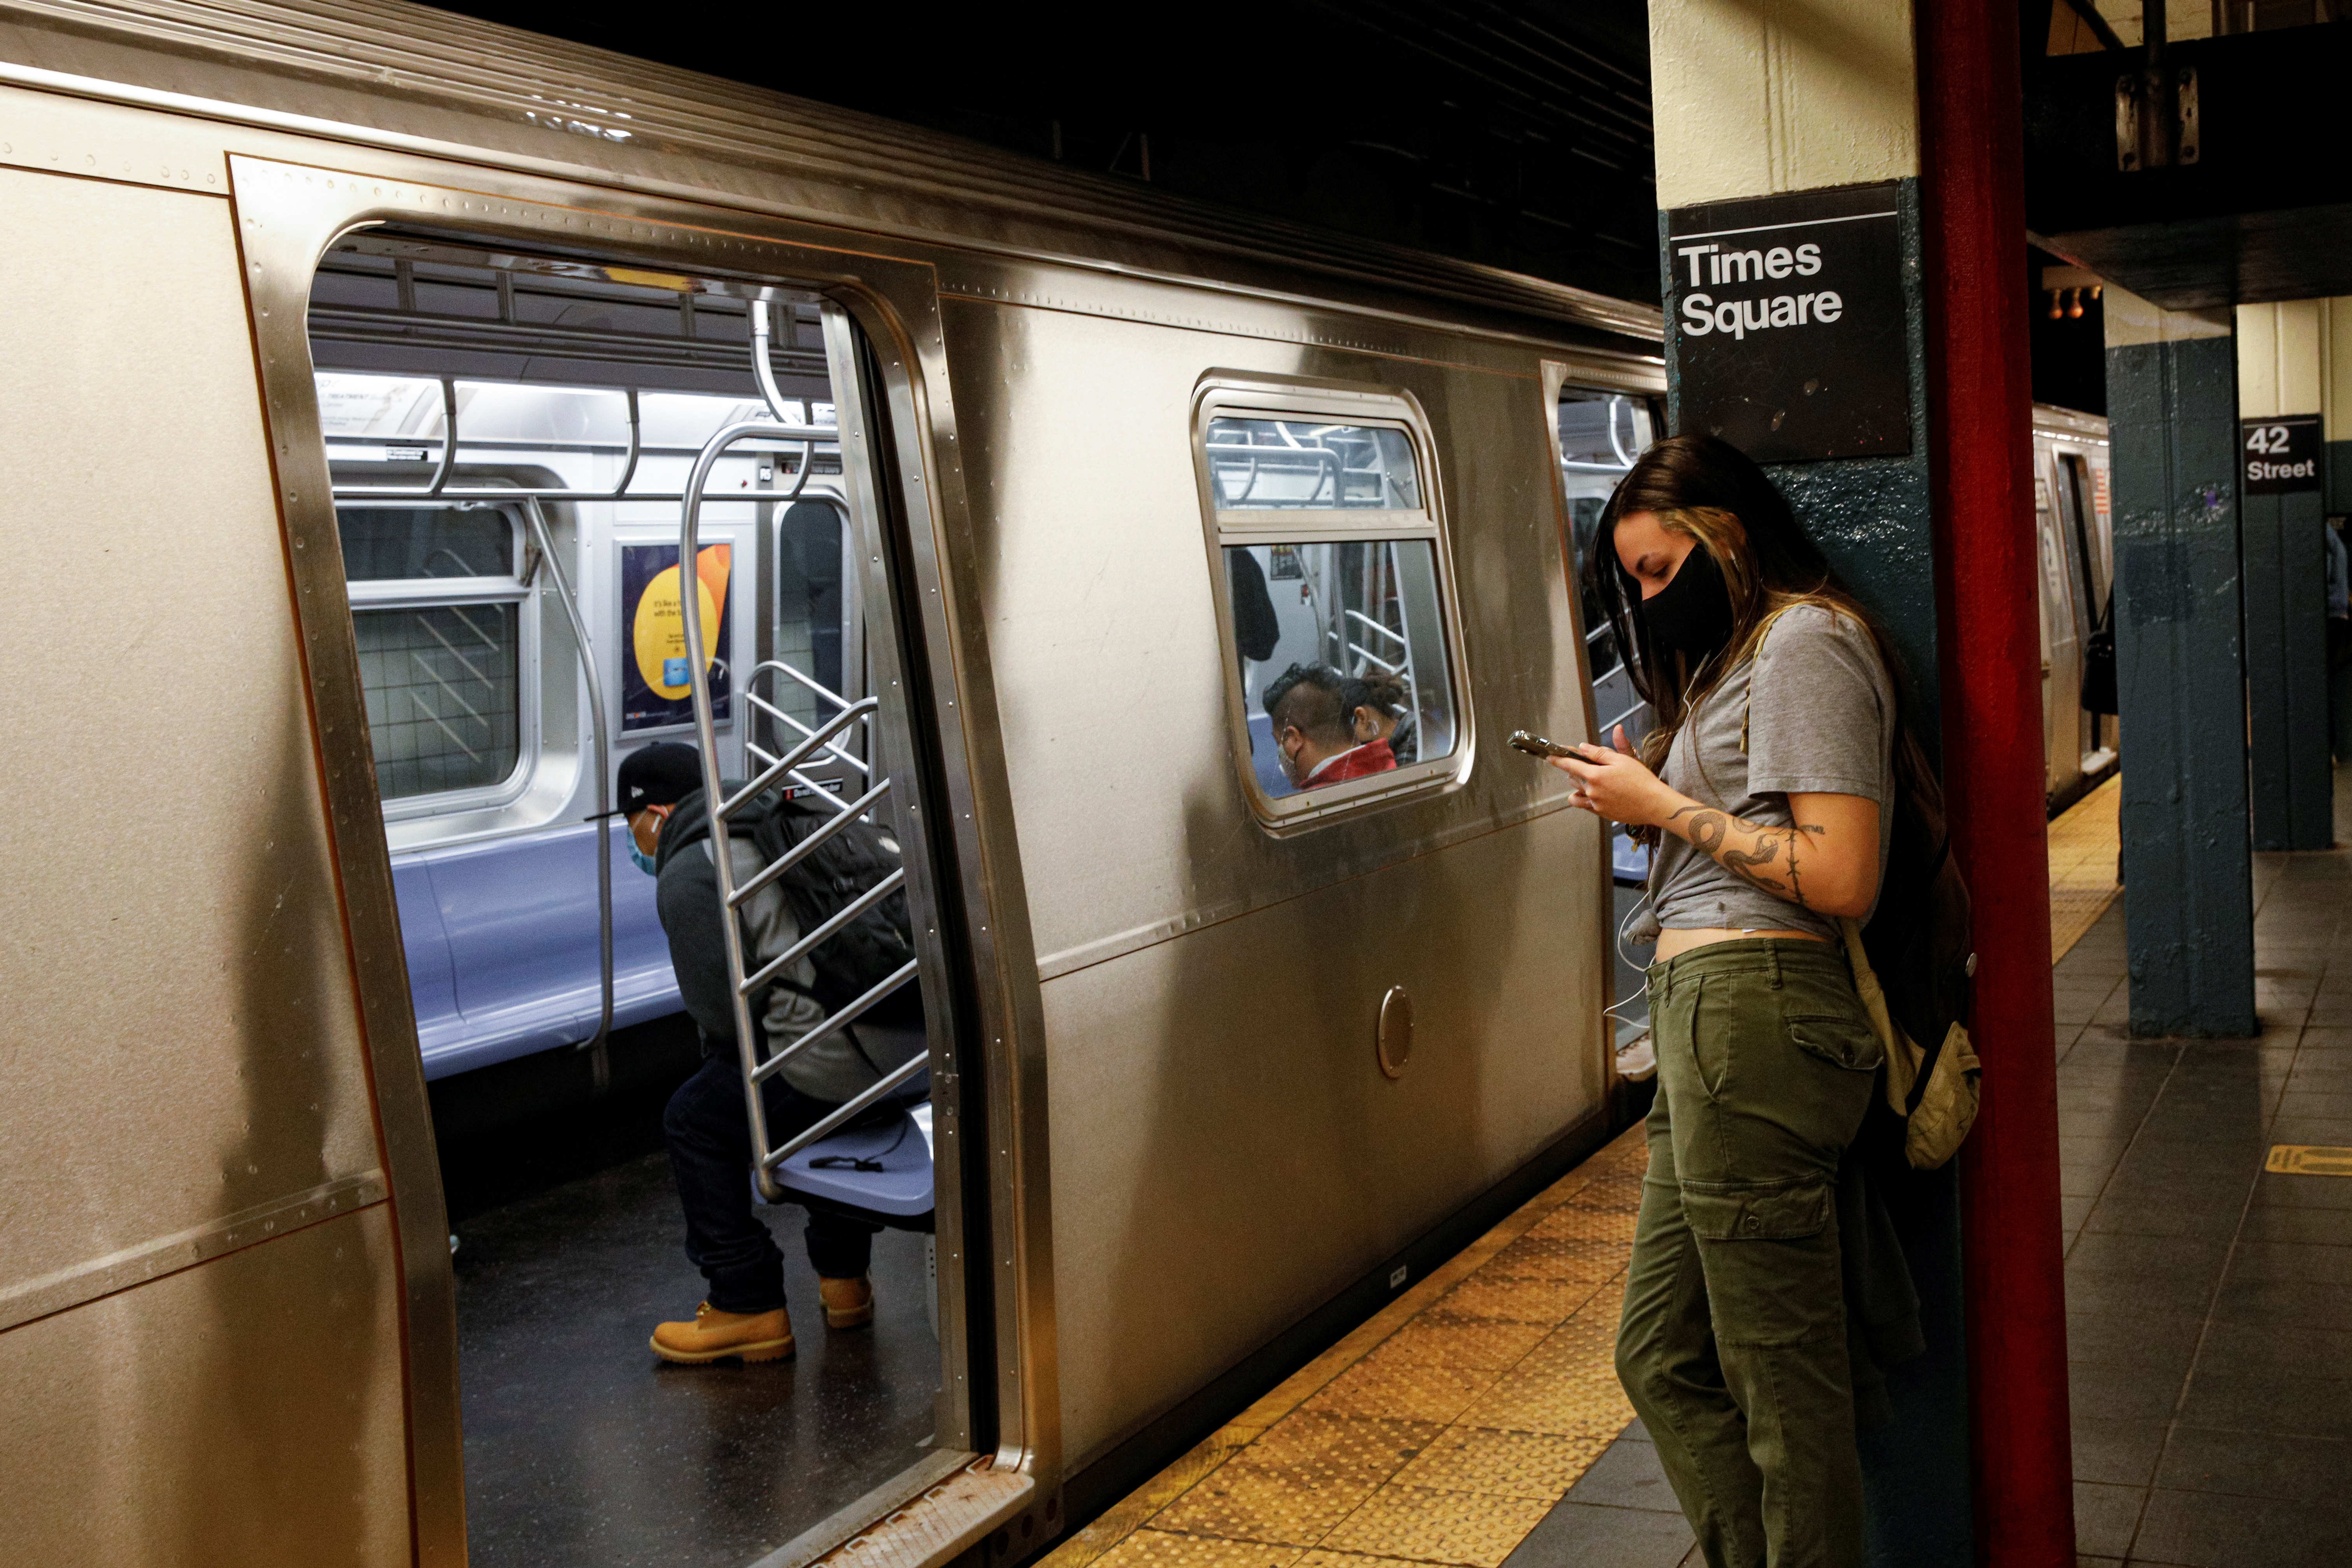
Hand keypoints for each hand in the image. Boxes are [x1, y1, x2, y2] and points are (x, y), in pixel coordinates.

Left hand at [1548, 725, 1675, 826]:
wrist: (1654, 804)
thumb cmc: (1641, 780)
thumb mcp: (1622, 759)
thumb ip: (1599, 753)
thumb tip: (1582, 747)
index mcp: (1595, 775)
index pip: (1570, 765)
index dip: (1558, 759)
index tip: (1550, 756)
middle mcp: (1591, 791)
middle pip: (1573, 778)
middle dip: (1577, 770)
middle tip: (1593, 766)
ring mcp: (1595, 804)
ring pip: (1577, 792)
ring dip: (1580, 785)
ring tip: (1594, 780)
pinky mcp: (1601, 814)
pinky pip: (1585, 805)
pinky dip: (1586, 798)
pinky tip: (1596, 793)